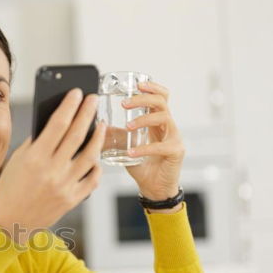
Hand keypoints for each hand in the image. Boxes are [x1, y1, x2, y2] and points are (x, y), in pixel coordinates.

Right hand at [0, 88, 106, 244]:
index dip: (70, 105)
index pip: (58, 124)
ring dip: (98, 136)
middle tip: (93, 99)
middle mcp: (51, 171)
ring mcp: (64, 186)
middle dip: (87, 113)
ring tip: (101, 124)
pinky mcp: (72, 200)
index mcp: (35, 158)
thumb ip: (37, 142)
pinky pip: (92, 179)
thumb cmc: (10, 188)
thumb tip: (58, 123)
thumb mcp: (17, 160)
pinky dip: (96, 165)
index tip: (77, 93)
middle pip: (77, 135)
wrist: (9, 221)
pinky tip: (96, 156)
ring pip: (90, 155)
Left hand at [122, 80, 184, 200]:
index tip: (136, 84)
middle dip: (142, 98)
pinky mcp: (176, 151)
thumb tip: (96, 126)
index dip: (151, 87)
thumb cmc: (142, 165)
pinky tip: (131, 152)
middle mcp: (167, 126)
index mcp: (157, 122)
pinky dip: (143, 148)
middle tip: (124, 103)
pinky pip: (161, 146)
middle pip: (161, 101)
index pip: (161, 96)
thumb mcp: (124, 146)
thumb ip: (114, 135)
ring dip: (143, 119)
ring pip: (164, 117)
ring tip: (127, 126)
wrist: (153, 187)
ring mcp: (174, 137)